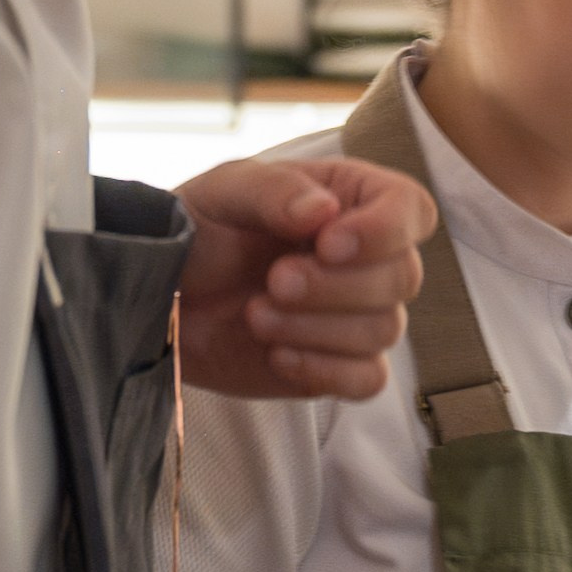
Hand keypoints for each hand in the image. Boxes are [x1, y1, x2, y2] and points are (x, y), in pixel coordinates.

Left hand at [176, 154, 432, 400]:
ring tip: (256, 315)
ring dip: (316, 328)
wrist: (160, 298)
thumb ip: (274, 191)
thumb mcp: (223, 193)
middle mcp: (365, 257)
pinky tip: (276, 355)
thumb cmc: (196, 232)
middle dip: (334, 287)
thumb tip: (324, 211)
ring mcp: (355, 315)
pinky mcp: (337, 365)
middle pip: (402, 277)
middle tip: (273, 282)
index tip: (327, 244)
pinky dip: (324, 370)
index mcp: (351, 200)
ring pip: (385, 330)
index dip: (384, 231)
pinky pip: (368, 379)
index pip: (410, 210)